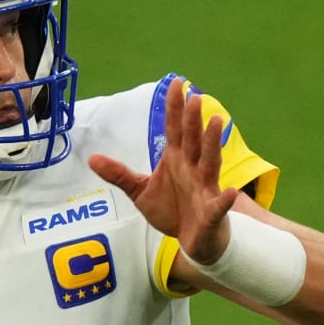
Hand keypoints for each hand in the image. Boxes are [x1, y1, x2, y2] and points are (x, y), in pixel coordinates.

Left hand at [87, 82, 236, 264]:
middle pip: (192, 140)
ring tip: (217, 123)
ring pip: (210, 162)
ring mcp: (204, 188)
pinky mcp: (211, 212)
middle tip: (194, 97)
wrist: (193, 240)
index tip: (176, 84)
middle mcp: (193, 168)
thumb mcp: (140, 191)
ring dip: (213, 144)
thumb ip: (119, 175)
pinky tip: (231, 192)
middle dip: (192, 120)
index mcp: (176, 159)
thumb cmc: (170, 210)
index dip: (174, 108)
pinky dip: (224, 199)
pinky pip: (218, 205)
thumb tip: (92, 159)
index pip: (175, 129)